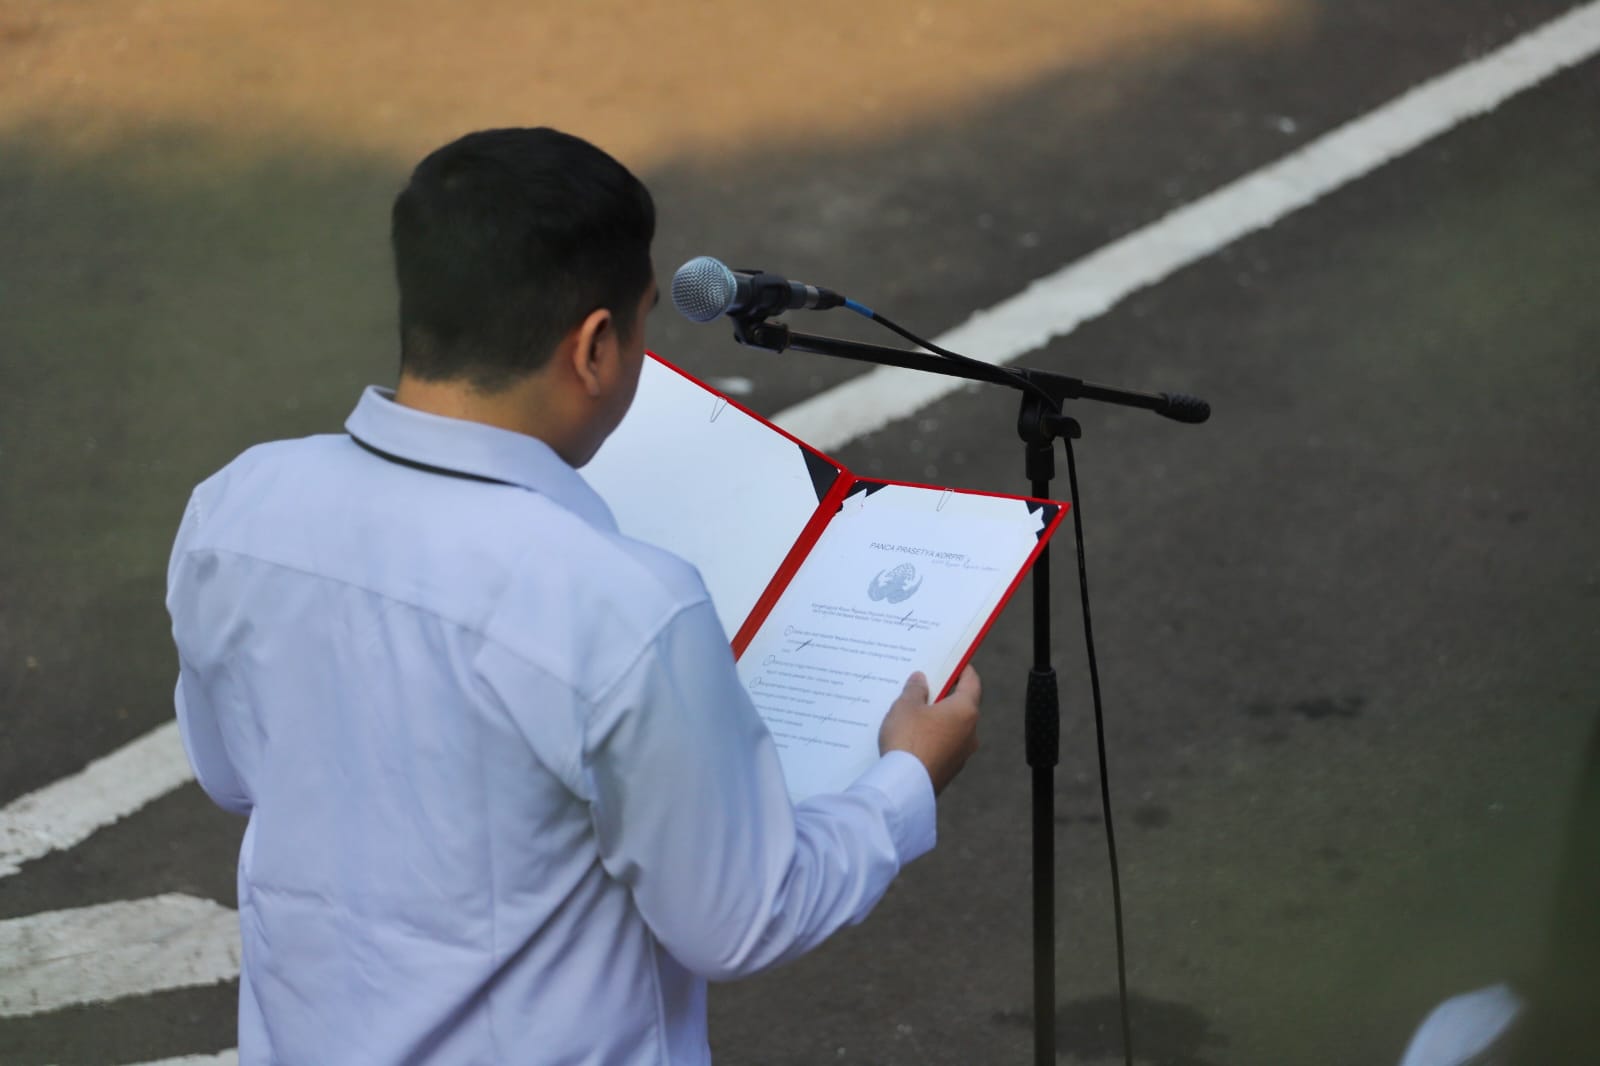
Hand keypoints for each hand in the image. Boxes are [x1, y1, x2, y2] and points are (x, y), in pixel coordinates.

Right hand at [878, 666, 980, 795]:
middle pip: (962, 706)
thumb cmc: (908, 739)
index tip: (954, 663)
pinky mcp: (950, 770)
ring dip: (938, 719)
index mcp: (965, 710)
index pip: (972, 682)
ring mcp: (962, 754)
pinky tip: (912, 738)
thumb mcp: (906, 706)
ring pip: (952, 728)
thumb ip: (915, 689)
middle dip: (945, 696)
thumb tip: (921, 680)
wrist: (905, 785)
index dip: (963, 670)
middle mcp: (970, 732)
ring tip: (913, 713)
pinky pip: (944, 747)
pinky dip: (933, 739)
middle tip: (925, 686)